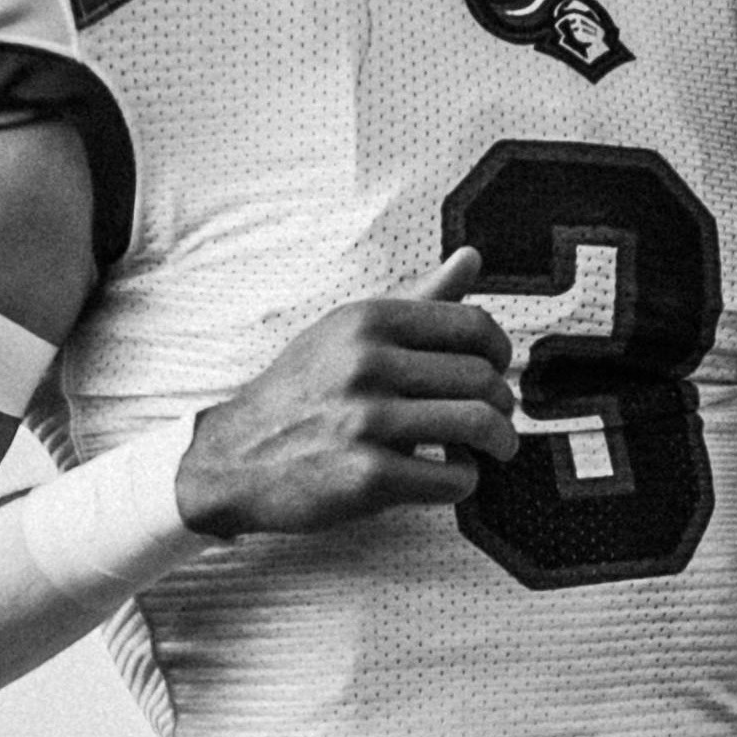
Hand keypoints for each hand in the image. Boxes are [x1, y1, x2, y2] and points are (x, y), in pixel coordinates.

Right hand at [171, 252, 521, 536]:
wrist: (234, 456)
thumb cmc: (300, 393)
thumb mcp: (347, 332)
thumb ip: (417, 298)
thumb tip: (473, 257)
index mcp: (368, 321)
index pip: (473, 325)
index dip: (499, 351)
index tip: (496, 370)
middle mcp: (367, 363)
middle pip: (482, 378)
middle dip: (502, 404)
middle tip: (497, 420)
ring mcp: (367, 420)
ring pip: (478, 425)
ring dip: (498, 442)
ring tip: (491, 449)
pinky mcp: (368, 476)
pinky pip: (455, 478)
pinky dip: (464, 480)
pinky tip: (448, 474)